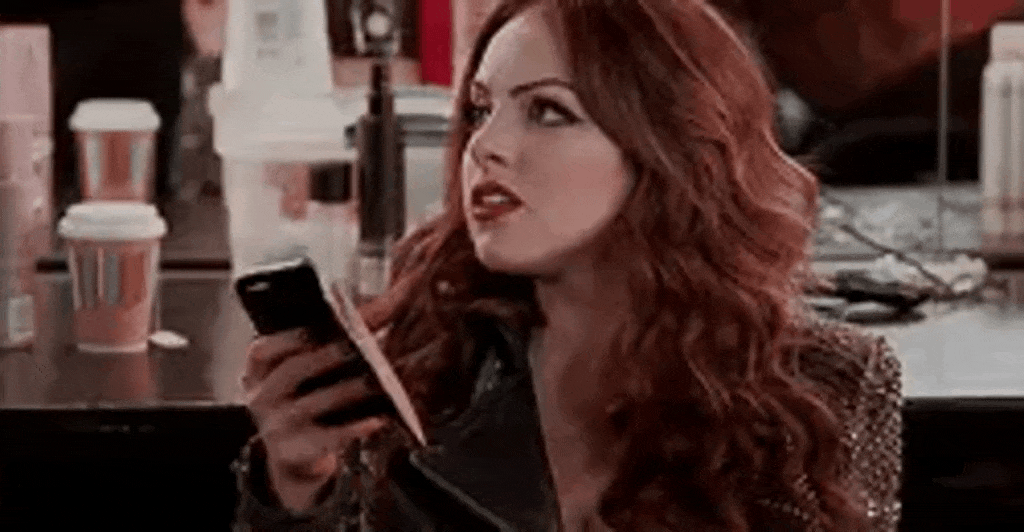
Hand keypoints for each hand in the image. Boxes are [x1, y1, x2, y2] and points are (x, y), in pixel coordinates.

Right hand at [241, 328, 389, 512]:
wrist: (297, 458)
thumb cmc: (307, 401)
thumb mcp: (309, 372)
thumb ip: (341, 336)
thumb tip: (390, 299)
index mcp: (259, 373)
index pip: (261, 350)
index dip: (287, 338)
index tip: (314, 328)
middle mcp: (262, 398)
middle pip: (290, 373)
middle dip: (322, 358)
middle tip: (352, 348)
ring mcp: (276, 428)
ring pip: (311, 405)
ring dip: (344, 391)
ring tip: (372, 381)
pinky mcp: (296, 452)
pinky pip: (329, 438)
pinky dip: (354, 429)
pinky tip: (377, 420)